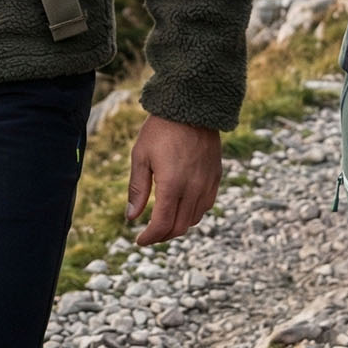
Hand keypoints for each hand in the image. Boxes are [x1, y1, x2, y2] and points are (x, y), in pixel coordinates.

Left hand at [126, 115, 220, 244]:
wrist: (192, 106)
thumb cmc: (161, 129)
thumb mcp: (141, 156)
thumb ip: (137, 189)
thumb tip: (131, 217)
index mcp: (172, 185)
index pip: (163, 224)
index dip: (150, 237)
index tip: (139, 240)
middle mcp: (193, 188)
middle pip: (179, 227)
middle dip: (162, 236)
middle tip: (149, 235)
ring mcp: (208, 183)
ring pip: (194, 219)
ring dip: (178, 226)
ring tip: (163, 222)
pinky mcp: (216, 177)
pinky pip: (206, 205)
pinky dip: (192, 214)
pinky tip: (181, 208)